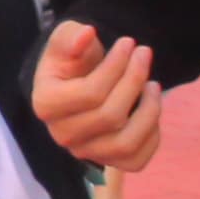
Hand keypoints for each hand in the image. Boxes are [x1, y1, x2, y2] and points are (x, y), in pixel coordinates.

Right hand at [34, 21, 163, 174]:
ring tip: (153, 84)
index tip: (129, 42)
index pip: (90, 93)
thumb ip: (71, 36)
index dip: (117, 66)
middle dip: (134, 80)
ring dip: (149, 111)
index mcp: (46, 104)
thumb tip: (87, 35)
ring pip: (126, 143)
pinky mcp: (107, 162)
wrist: (77, 82)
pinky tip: (150, 108)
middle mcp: (62, 135)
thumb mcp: (66, 39)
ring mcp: (85, 152)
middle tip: (144, 53)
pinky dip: (152, 136)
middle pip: (110, 117)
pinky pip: (137, 160)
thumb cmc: (72, 59)